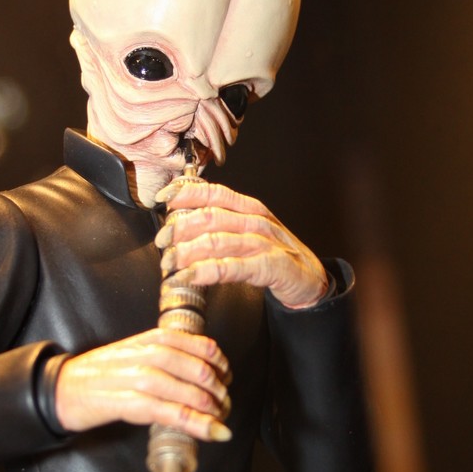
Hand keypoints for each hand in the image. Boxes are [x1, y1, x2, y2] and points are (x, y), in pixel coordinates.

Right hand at [54, 328, 231, 439]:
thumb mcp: (133, 355)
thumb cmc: (99, 375)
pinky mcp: (125, 402)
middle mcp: (143, 354)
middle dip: (216, 386)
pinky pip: (167, 411)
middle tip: (225, 401)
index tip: (226, 374)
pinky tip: (210, 431)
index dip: (217, 360)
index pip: (193, 342)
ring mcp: (133, 377)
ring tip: (220, 417)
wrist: (60, 389)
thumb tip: (198, 372)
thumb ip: (162, 356)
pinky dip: (193, 422)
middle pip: (192, 365)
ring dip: (207, 405)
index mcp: (147, 339)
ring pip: (182, 388)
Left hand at [154, 179, 327, 309]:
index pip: (213, 192)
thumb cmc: (274, 256)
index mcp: (248, 208)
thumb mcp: (248, 232)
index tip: (162, 197)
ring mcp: (263, 242)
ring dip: (186, 252)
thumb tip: (181, 222)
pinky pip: (231, 267)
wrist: (310, 279)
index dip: (185, 192)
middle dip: (179, 228)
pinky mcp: (269, 266)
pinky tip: (188, 276)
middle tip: (161, 242)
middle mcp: (255, 220)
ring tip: (169, 263)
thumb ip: (221, 225)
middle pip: (210, 216)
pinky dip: (205, 272)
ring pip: (217, 240)